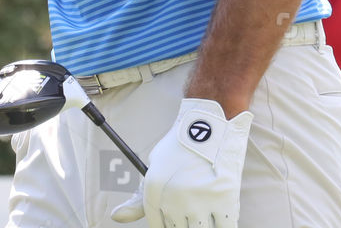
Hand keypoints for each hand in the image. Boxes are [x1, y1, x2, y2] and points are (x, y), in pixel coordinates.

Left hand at [111, 98, 252, 226]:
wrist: (210, 123)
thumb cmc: (179, 149)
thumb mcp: (154, 170)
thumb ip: (138, 200)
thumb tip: (115, 217)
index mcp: (154, 191)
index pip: (157, 227)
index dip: (169, 227)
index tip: (179, 222)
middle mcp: (174, 199)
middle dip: (186, 225)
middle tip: (192, 214)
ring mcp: (199, 200)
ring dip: (202, 226)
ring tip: (204, 215)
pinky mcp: (224, 198)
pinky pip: (225, 227)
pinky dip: (223, 226)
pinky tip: (221, 219)